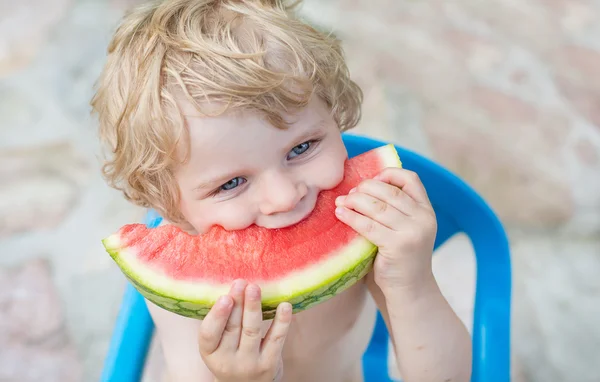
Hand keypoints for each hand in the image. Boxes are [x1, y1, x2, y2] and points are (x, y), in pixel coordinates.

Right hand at [198, 279, 292, 381]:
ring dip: (254, 308)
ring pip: (252, 331)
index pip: (208, 334)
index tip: (225, 297)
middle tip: (241, 282)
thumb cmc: (232, 354)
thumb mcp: (219, 343)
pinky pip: (276, 339)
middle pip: (232, 328)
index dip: (217, 316)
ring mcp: (249, 364)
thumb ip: (223, 321)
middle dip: (237, 303)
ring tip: (255, 288)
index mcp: (210, 353)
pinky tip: (285, 305)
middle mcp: (227, 362)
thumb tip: (234, 285)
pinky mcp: (269, 364)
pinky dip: (282, 321)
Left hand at [335, 168, 436, 290]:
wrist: (410, 290)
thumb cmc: (400, 258)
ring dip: (354, 201)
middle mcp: (423, 218)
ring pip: (377, 206)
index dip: (388, 174)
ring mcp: (412, 232)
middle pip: (389, 191)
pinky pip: (368, 225)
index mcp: (426, 210)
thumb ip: (394, 209)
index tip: (371, 180)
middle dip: (365, 188)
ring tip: (340, 202)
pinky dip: (351, 217)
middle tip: (349, 193)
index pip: (411, 179)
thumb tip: (360, 187)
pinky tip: (340, 214)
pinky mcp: (398, 246)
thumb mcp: (405, 229)